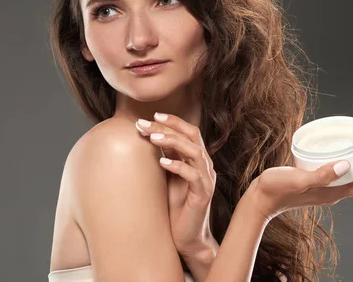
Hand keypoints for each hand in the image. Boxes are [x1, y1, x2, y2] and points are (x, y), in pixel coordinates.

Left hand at [135, 113, 217, 259]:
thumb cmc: (175, 207)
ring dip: (173, 142)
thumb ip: (166, 157)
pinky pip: (194, 175)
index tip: (152, 115)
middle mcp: (205, 166)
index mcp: (197, 160)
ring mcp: (206, 180)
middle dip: (169, 126)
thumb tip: (150, 135)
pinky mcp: (203, 195)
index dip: (173, 121)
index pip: (190, 132)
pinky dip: (178, 166)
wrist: (187, 238)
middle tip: (146, 123)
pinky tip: (162, 162)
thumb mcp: (168, 177)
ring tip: (153, 137)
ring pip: (195, 152)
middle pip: (192, 136)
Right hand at [249, 128, 352, 220]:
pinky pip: (337, 170)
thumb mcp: (300, 180)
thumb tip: (346, 165)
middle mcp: (333, 192)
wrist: (259, 199)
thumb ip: (322, 175)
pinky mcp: (316, 182)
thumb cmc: (277, 190)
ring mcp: (325, 188)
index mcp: (333, 194)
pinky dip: (344, 158)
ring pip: (351, 174)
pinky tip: (336, 146)